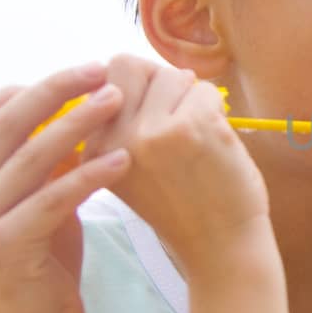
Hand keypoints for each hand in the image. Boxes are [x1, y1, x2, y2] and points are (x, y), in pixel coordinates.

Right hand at [0, 62, 131, 312]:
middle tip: (99, 69)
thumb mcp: (38, 206)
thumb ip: (42, 167)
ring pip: (30, 156)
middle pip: (6, 122)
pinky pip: (51, 200)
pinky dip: (88, 175)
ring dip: (78, 123)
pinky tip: (123, 160)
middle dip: (55, 88)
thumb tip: (74, 112)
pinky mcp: (4, 249)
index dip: (25, 87)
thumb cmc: (42, 268)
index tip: (76, 73)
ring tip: (117, 101)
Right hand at [80, 54, 270, 278]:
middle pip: (130, 65)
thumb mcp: (129, 170)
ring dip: (191, 98)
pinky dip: (216, 109)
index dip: (136, 85)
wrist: (219, 246)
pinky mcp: (189, 128)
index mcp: (92, 150)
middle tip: (179, 118)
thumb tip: (132, 67)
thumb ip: (121, 126)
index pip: (105, 79)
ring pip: (170, 74)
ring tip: (197, 137)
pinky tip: (214, 143)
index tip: (156, 111)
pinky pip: (203, 89)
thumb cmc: (182, 206)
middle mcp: (113, 140)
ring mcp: (150, 133)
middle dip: (159, 82)